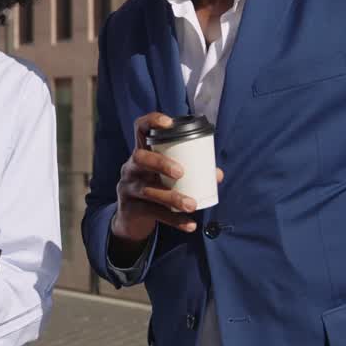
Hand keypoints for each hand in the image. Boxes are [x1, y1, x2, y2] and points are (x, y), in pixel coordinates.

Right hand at [110, 113, 224, 256]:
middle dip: (161, 163)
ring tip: (192, 204)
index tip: (168, 123)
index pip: (139, 129)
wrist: (130, 219)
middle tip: (181, 172)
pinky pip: (152, 213)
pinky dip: (173, 219)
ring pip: (147, 190)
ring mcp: (128, 188)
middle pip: (139, 158)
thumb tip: (217, 174)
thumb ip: (190, 173)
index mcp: (141, 154)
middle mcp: (130, 167)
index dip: (151, 121)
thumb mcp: (164, 178)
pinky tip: (189, 224)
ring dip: (172, 197)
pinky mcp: (130, 208)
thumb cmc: (153, 188)